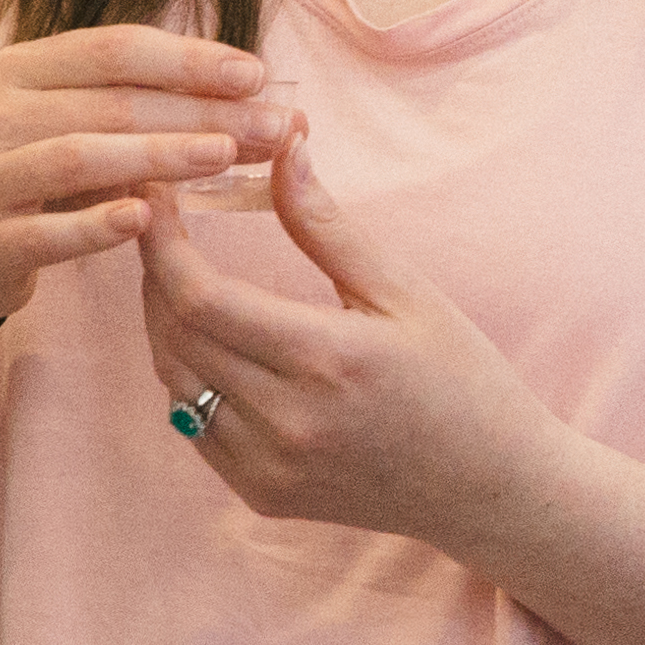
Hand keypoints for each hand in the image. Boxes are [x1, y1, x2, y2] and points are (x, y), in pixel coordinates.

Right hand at [0, 26, 288, 328]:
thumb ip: (148, 108)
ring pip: (78, 157)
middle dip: (199, 112)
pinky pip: (43, 232)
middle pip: (110, 103)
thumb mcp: (71, 124)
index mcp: (16, 69)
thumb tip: (262, 102)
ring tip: (223, 156)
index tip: (257, 75)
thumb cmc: (31, 176)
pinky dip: (96, 225)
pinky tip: (147, 219)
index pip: (114, 49)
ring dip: (159, 155)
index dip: (189, 59)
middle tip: (269, 126)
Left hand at [137, 135, 563, 551]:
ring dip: (165, 323)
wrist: (490, 487)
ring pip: (174, 382)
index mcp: (326, 358)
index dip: (163, 244)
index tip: (158, 197)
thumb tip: (284, 149)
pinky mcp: (262, 494)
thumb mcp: (405, 291)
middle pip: (175, 336)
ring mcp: (269, 466)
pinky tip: (212, 342)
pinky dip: (188, 376)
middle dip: (155, 272)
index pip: (200, 297)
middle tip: (161, 225)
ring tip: (177, 275)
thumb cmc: (461, 377)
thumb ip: (327, 225)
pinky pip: (195, 427)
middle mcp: (287, 420)